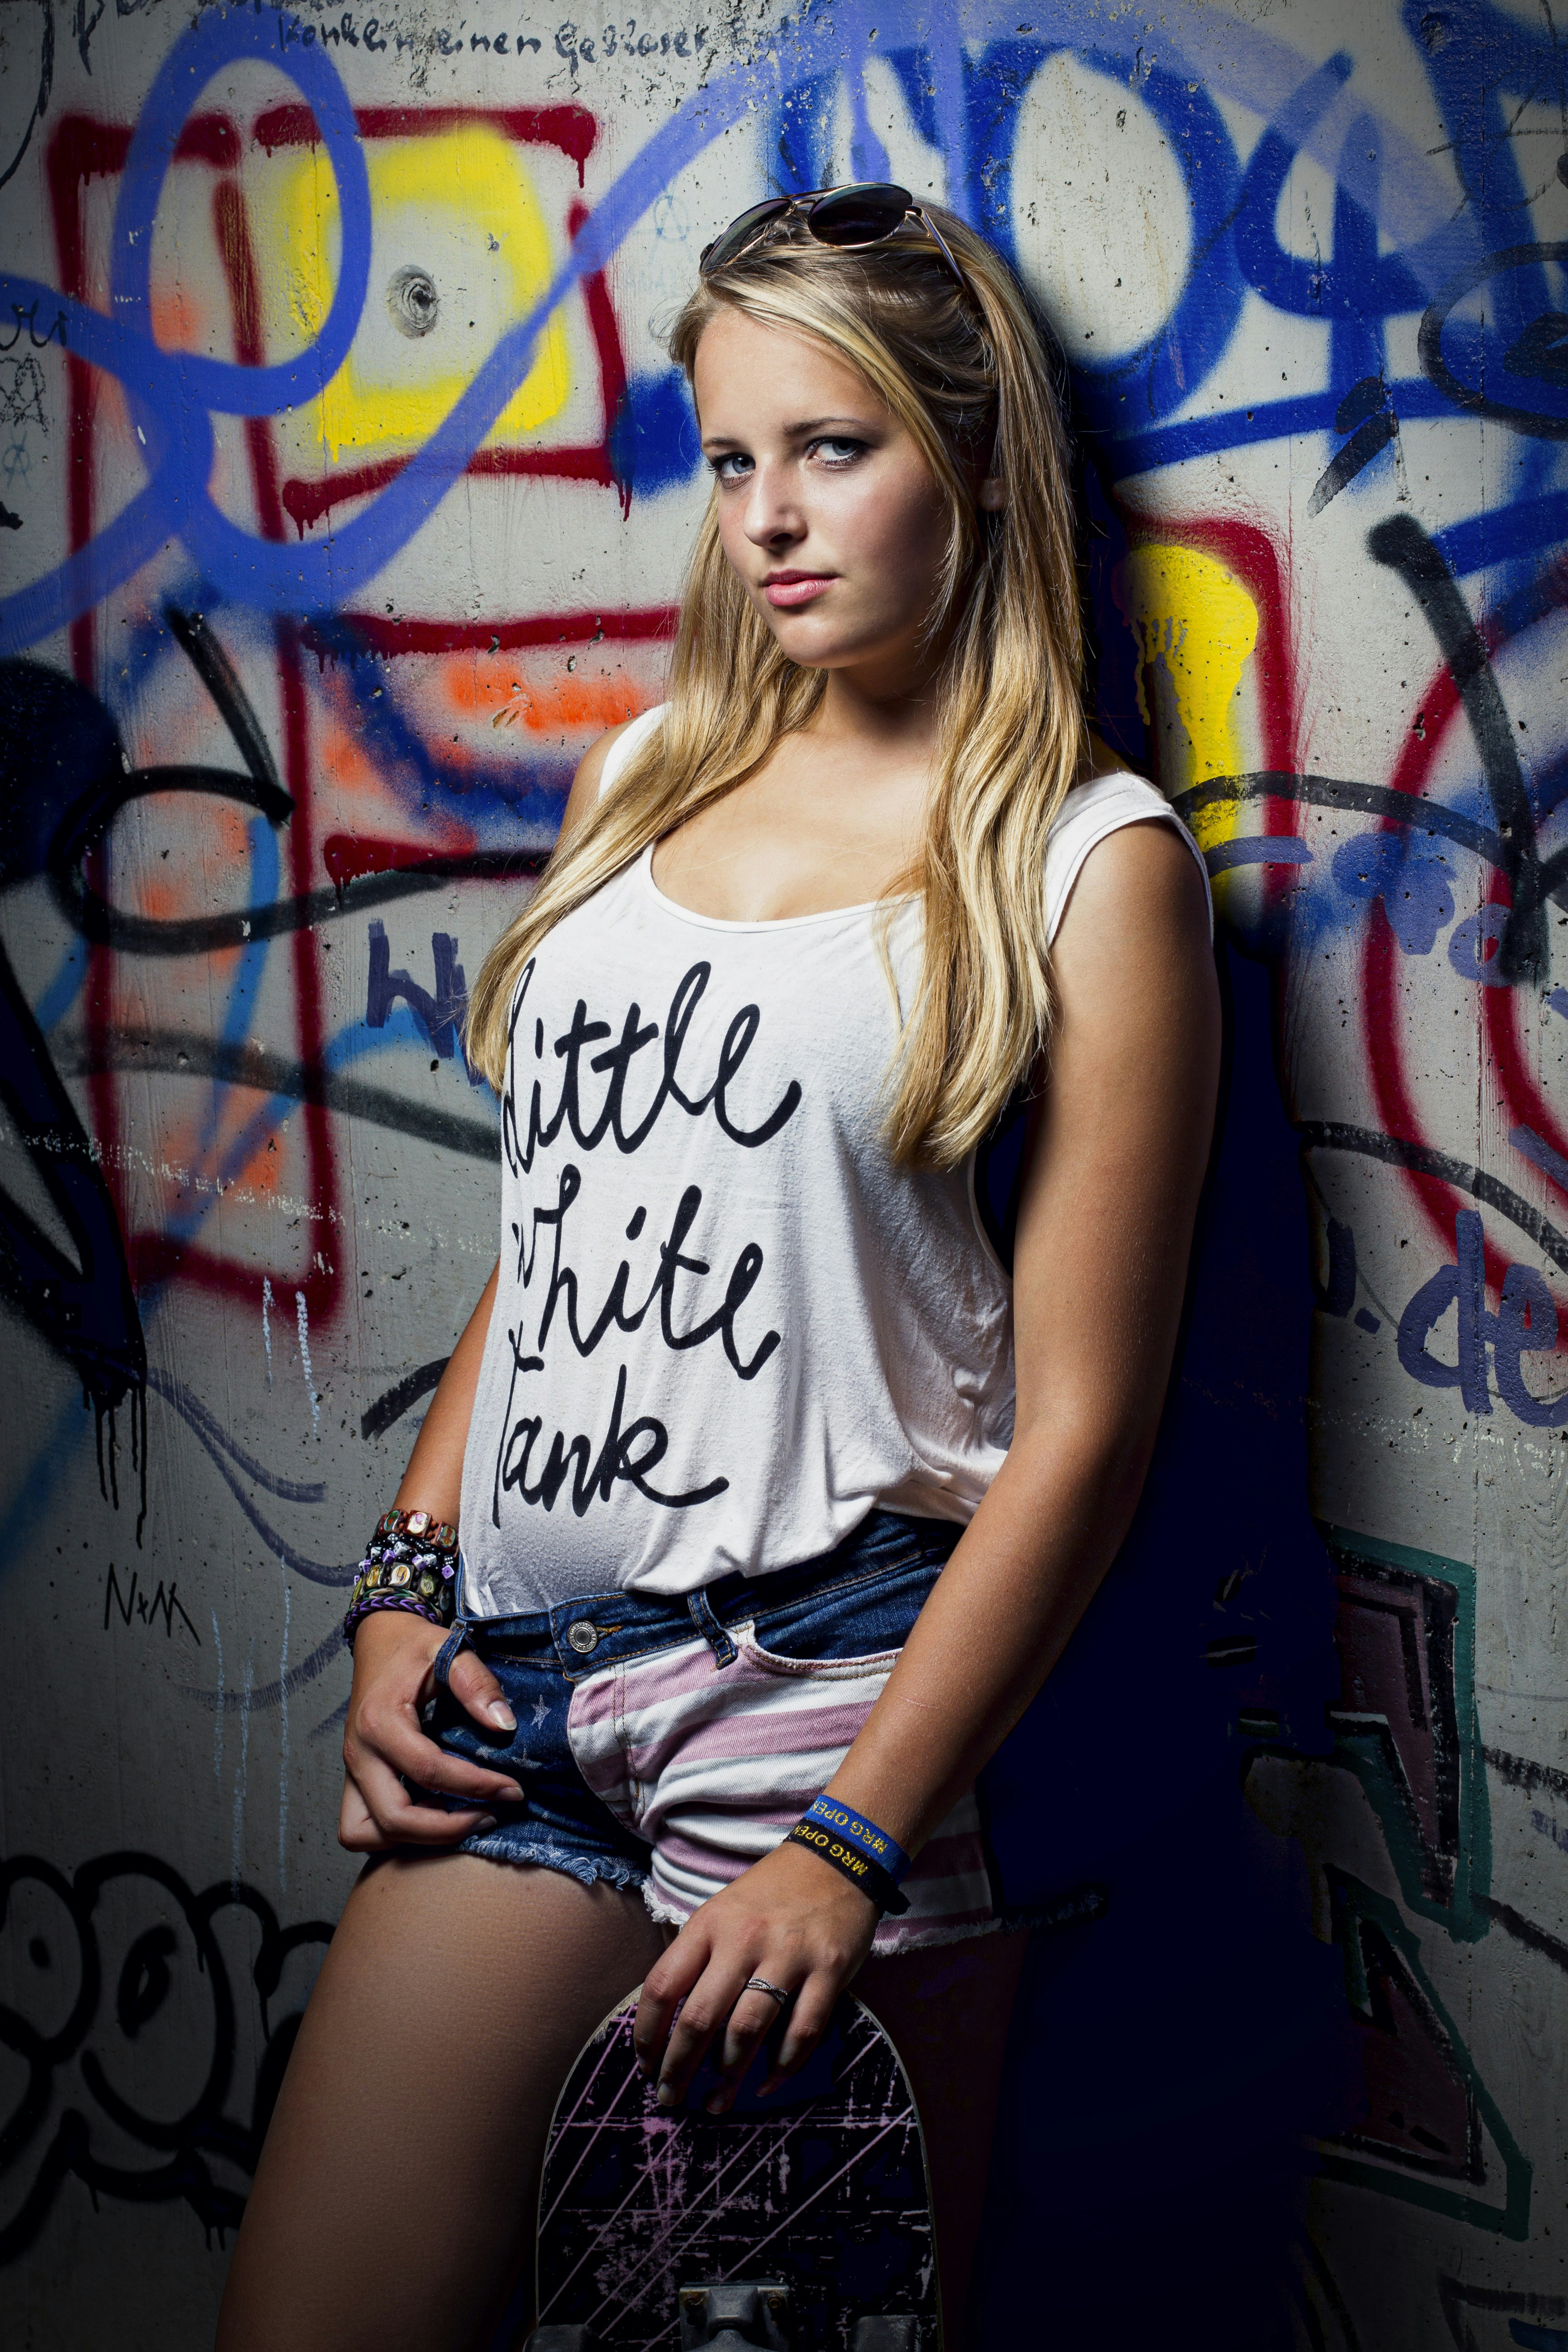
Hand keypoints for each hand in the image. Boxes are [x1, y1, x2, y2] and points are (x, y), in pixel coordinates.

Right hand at [338, 1611, 526, 1852]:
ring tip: (459, 1818)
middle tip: (490, 1814)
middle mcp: (358, 1753)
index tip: (513, 1789)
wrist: (379, 1639)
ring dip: (413, 1838)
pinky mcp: (353, 1779)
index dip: (477, 1787)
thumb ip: (478, 1684)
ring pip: (365, 1834)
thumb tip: (505, 1726)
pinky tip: (432, 1814)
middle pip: (394, 1819)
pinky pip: (361, 1828)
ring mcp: (351, 1770)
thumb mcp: (449, 1649)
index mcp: (380, 1722)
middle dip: (447, 1829)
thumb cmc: (413, 1646)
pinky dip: (393, 1834)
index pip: (430, 1772)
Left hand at [633, 1840, 879, 2112]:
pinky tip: (766, 2084)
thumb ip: (697, 1957)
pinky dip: (781, 2068)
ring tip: (716, 2102)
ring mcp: (788, 1955)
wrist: (837, 1858)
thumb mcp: (722, 1911)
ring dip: (727, 2077)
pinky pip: (801, 2033)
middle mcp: (744, 1939)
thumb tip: (669, 2022)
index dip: (647, 2034)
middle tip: (671, 2097)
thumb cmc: (770, 1894)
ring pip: (747, 2031)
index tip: (645, 2065)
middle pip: (699, 2018)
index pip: (663, 1985)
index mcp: (710, 1924)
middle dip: (679, 2068)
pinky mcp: (829, 1970)